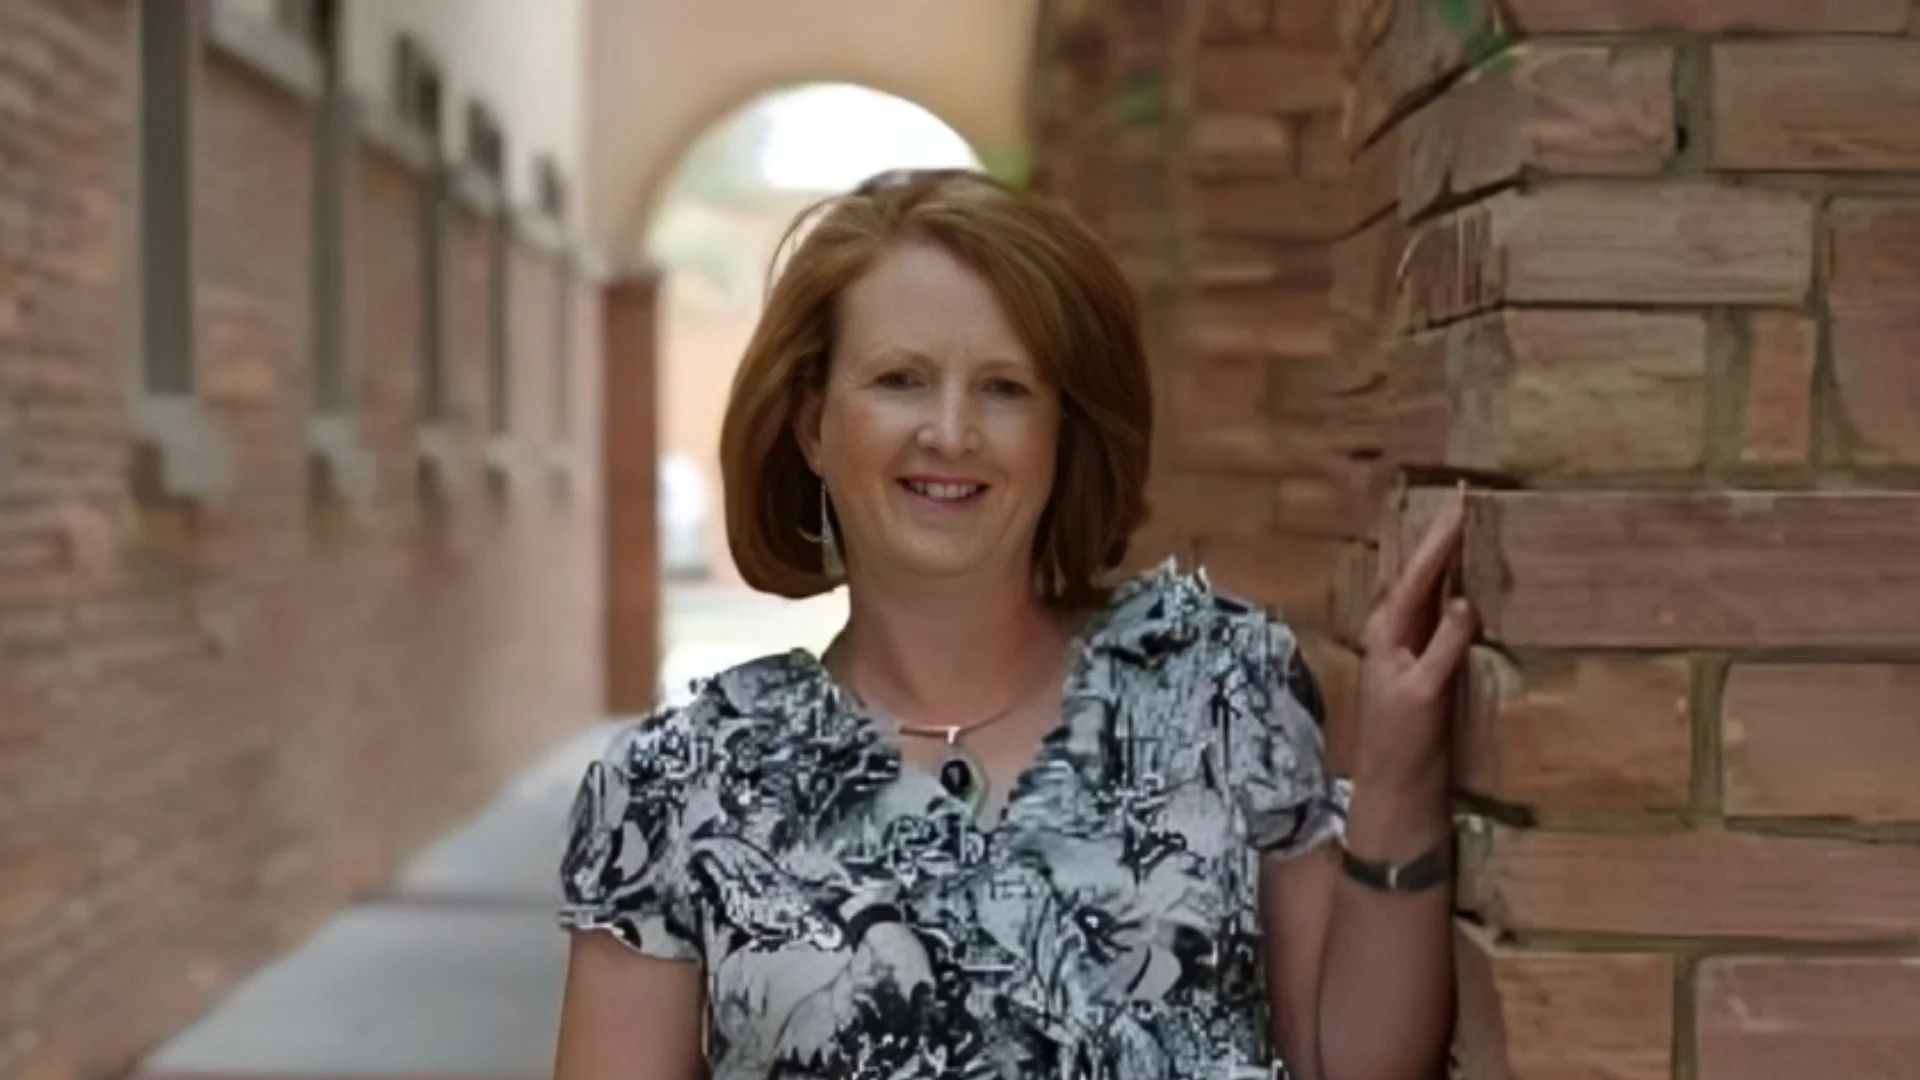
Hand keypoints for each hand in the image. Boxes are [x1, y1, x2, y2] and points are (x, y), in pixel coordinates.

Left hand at [1354, 483, 1476, 794]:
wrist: (1396, 788)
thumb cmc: (1402, 743)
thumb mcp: (1423, 692)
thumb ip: (1442, 647)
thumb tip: (1464, 601)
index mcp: (1387, 630)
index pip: (1419, 573)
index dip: (1442, 538)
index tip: (1462, 501)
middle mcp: (1396, 631)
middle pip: (1424, 574)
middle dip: (1446, 538)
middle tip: (1470, 499)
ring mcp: (1411, 647)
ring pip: (1434, 592)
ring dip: (1454, 562)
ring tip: (1477, 527)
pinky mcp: (1428, 666)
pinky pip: (1446, 618)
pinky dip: (1461, 595)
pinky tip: (1479, 586)